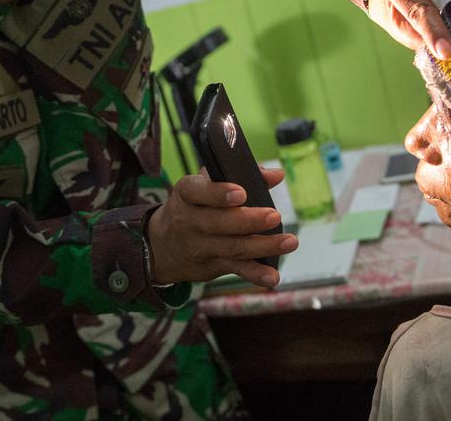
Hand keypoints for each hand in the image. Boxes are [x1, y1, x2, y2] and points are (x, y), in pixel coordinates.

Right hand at [146, 167, 295, 287]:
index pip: (199, 192)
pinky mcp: (212, 265)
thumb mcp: (204, 184)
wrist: (161, 245)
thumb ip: (239, 174)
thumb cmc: (193, 205)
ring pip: (233, 247)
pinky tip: (273, 277)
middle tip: (274, 216)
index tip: (242, 193)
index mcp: (186, 194)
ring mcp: (200, 246)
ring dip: (263, 246)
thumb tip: (275, 175)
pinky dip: (255, 274)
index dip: (219, 193)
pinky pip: (235, 270)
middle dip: (249, 221)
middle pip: (219, 223)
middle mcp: (190, 221)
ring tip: (289, 242)